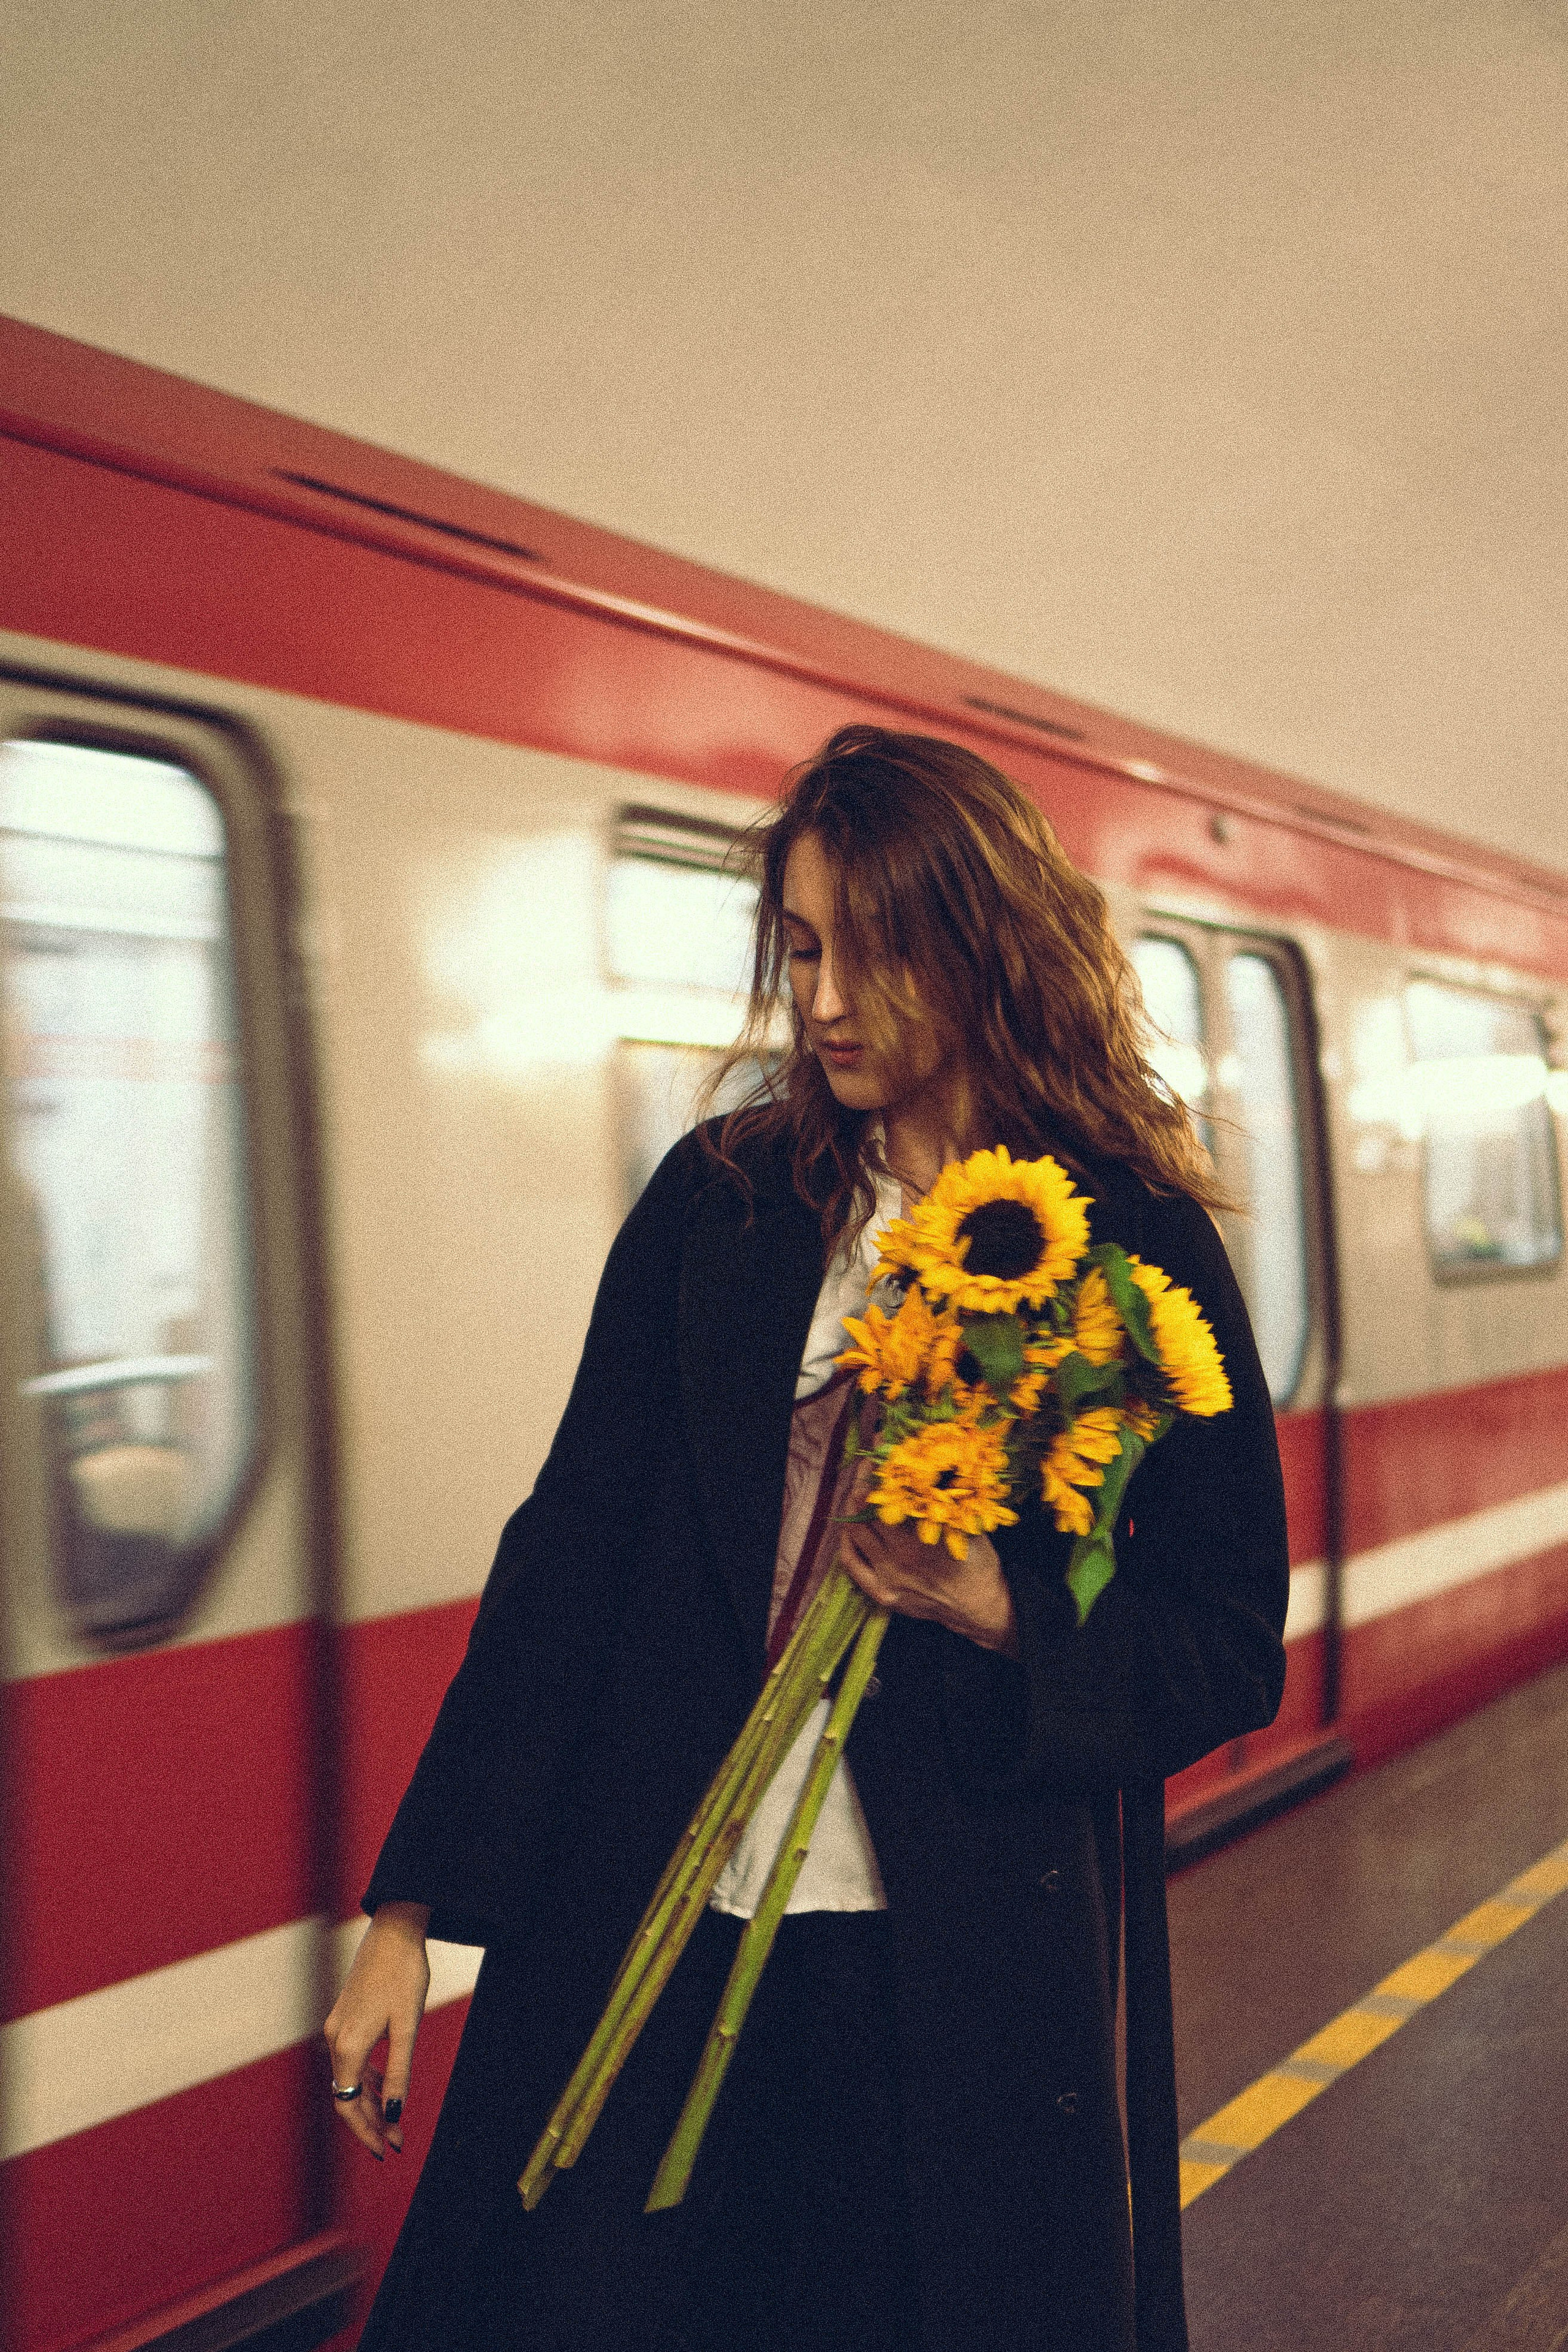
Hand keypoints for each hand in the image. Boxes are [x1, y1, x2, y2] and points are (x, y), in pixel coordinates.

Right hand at [323, 1902, 431, 2158]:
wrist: (394, 1931)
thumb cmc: (404, 1975)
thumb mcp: (407, 2027)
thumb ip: (398, 2072)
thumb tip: (395, 2114)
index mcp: (347, 2045)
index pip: (348, 2104)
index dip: (365, 2131)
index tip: (385, 2150)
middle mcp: (335, 2039)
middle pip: (347, 2095)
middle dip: (371, 2122)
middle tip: (397, 2141)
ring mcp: (337, 2027)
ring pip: (350, 2078)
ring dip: (370, 2102)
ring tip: (395, 2121)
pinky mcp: (345, 2017)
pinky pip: (352, 2060)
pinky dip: (367, 2079)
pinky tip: (385, 2087)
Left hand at [839, 1460, 1019, 1656]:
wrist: (979, 1606)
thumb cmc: (977, 1561)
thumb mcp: (968, 1523)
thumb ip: (948, 1498)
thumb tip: (931, 1463)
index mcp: (924, 1534)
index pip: (890, 1492)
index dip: (881, 1469)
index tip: (880, 1450)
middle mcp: (901, 1555)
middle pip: (865, 1510)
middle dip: (864, 1483)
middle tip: (868, 1469)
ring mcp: (888, 1576)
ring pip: (855, 1532)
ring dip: (853, 1509)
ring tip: (859, 1494)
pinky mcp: (881, 1592)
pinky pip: (851, 1563)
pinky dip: (847, 1542)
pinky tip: (851, 1528)